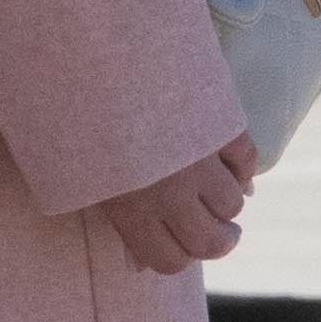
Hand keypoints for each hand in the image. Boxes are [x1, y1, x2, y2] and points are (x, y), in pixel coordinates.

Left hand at [82, 131, 258, 275]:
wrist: (91, 56)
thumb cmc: (75, 122)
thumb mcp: (80, 177)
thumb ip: (118, 219)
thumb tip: (141, 265)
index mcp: (128, 209)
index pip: (169, 261)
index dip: (177, 259)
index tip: (181, 247)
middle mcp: (168, 192)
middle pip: (212, 241)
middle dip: (219, 241)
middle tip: (217, 231)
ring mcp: (198, 159)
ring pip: (233, 202)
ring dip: (226, 199)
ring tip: (211, 187)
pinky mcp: (219, 126)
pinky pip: (245, 159)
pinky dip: (242, 166)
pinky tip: (227, 162)